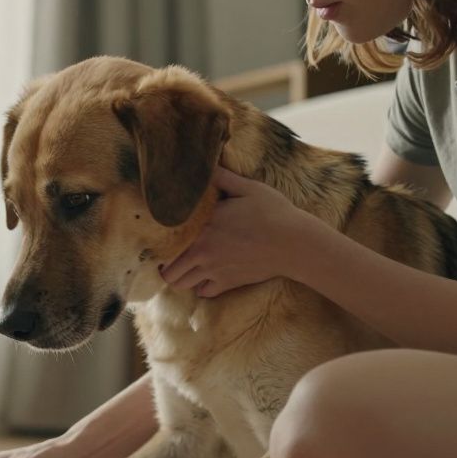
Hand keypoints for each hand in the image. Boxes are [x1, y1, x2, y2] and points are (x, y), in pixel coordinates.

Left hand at [159, 167, 316, 298]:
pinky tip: (207, 275)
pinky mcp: (227, 284)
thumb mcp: (248, 188)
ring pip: (181, 284)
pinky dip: (201, 286)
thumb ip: (222, 178)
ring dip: (182, 276)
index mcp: (202, 225)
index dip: (161, 240)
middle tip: (172, 256)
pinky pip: (203, 292)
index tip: (163, 236)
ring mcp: (213, 270)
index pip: (165, 240)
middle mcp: (202, 251)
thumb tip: (206, 165)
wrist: (295, 244)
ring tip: (187, 266)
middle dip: (166, 265)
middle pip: (167, 271)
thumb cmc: (274, 212)